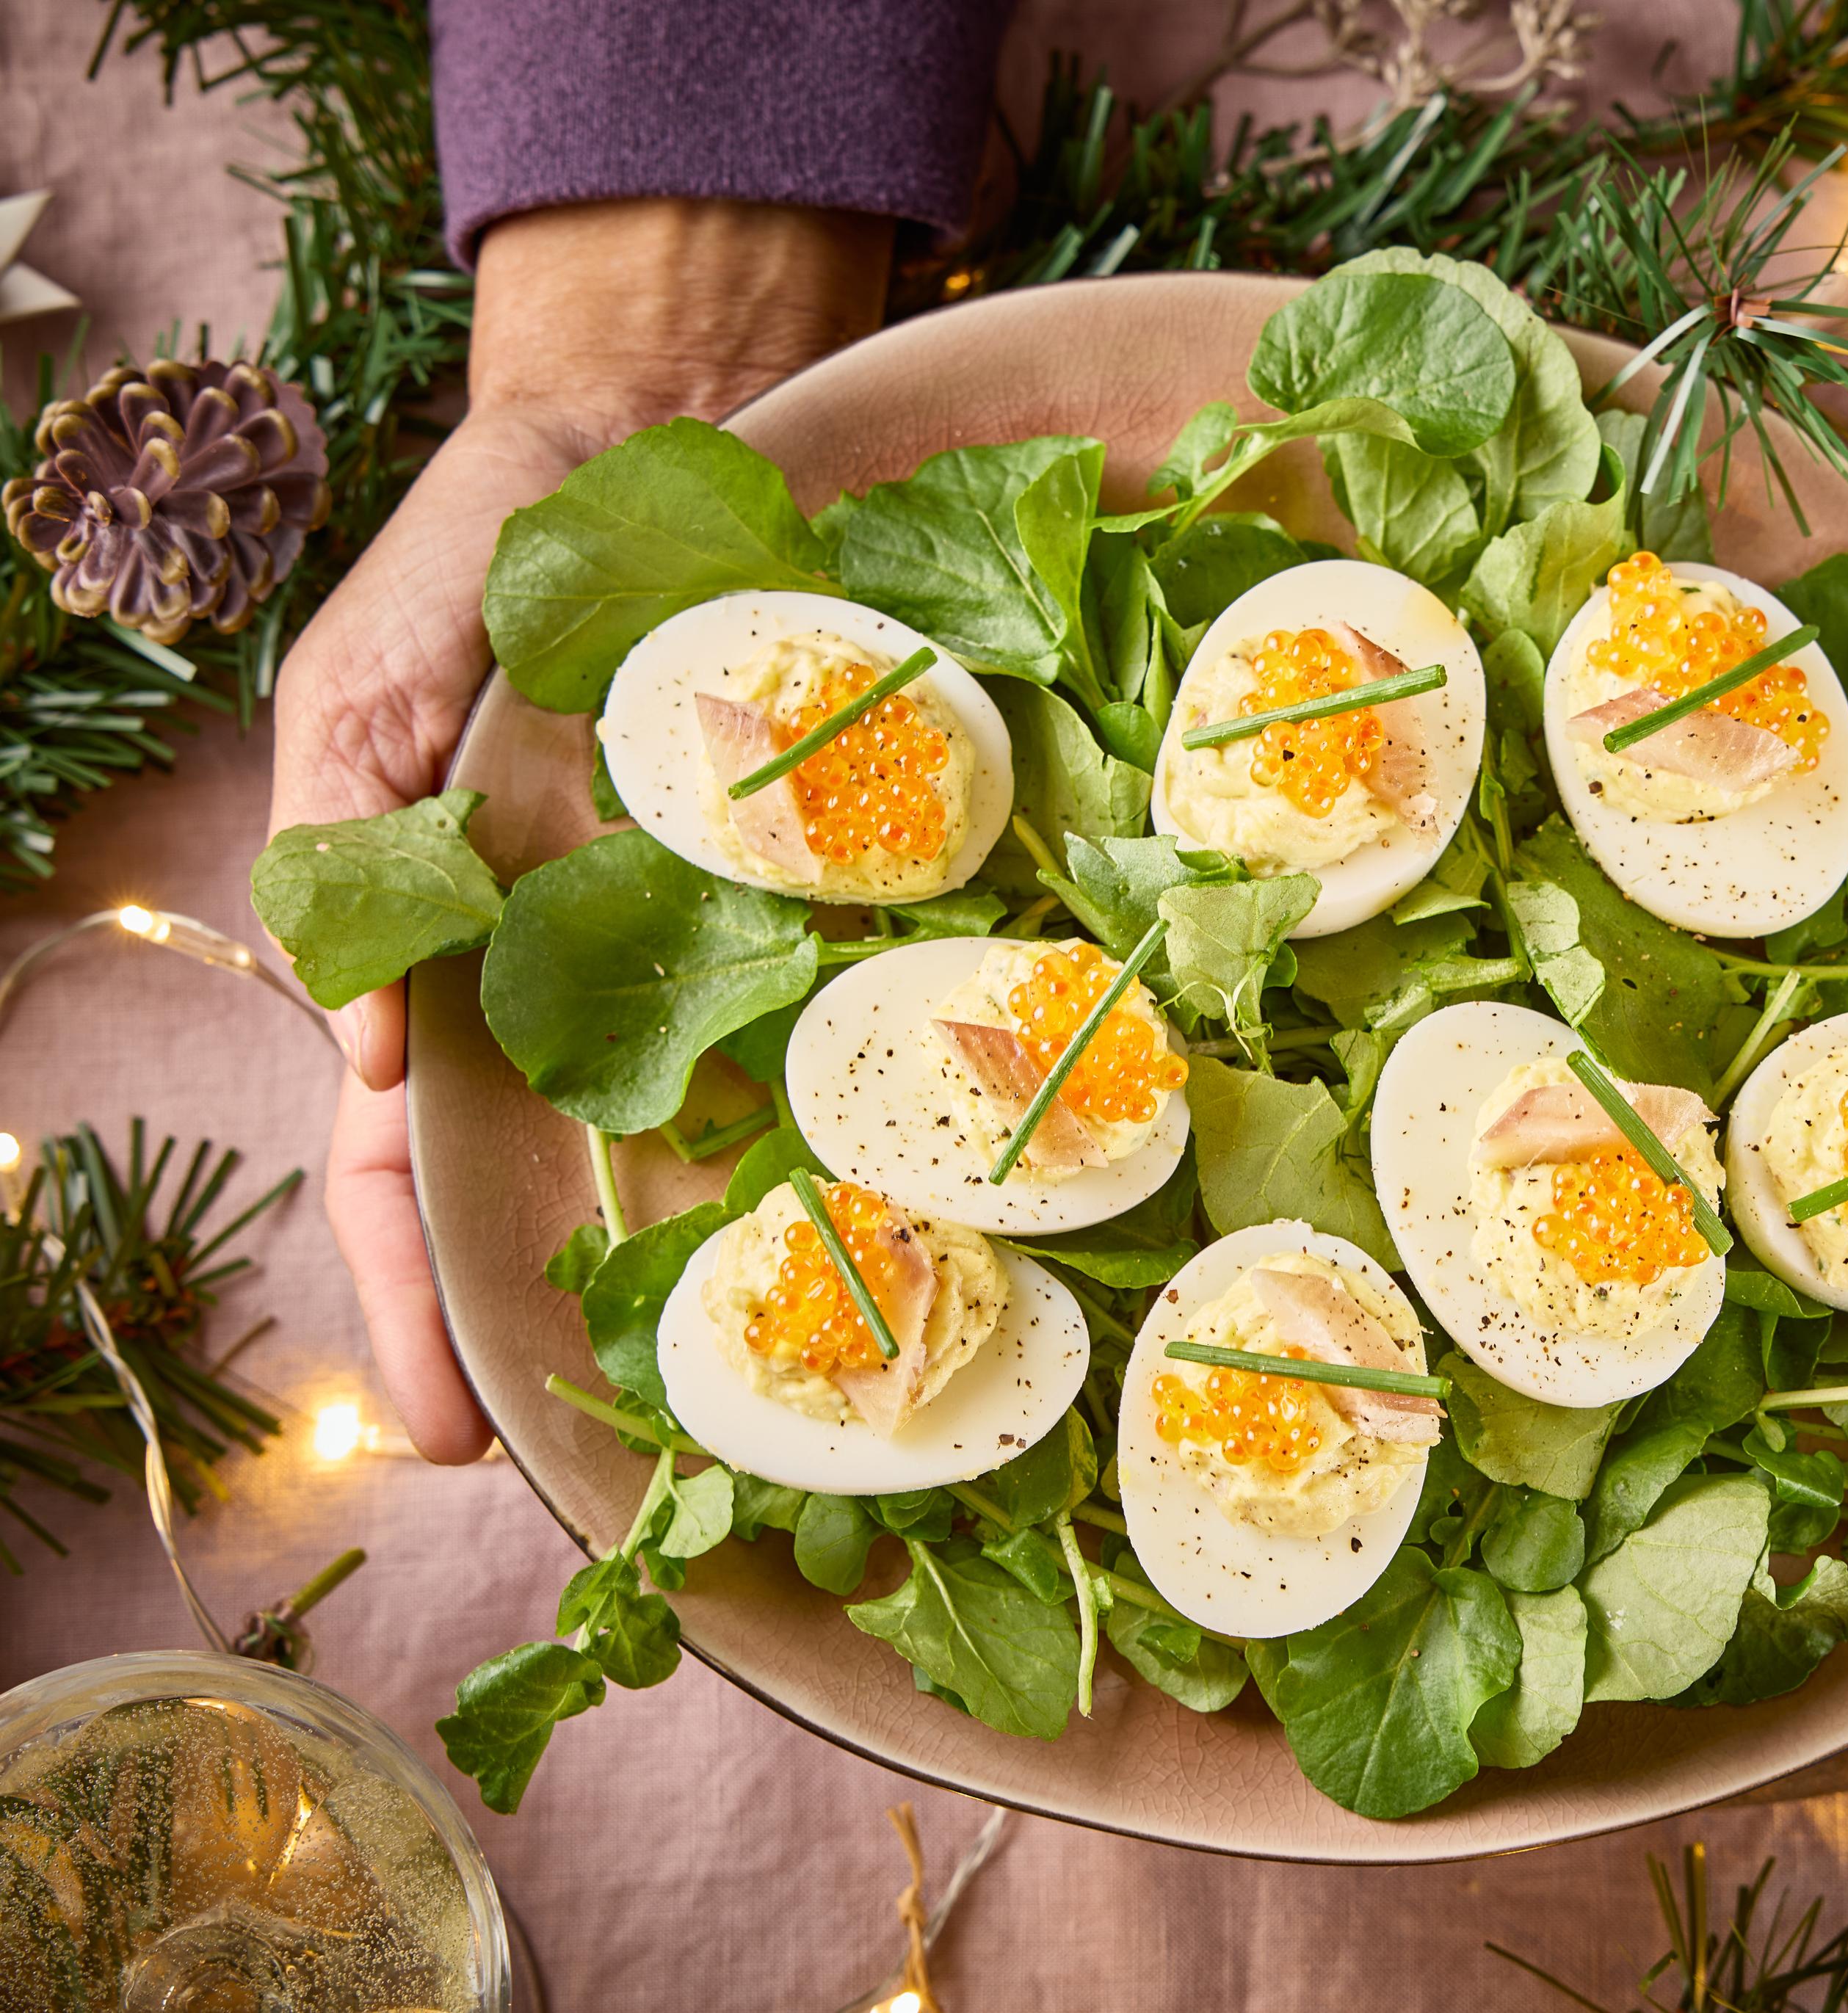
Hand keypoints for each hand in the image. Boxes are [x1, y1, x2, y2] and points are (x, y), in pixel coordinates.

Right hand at [269, 200, 892, 1460]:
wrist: (661, 425)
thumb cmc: (483, 551)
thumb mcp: (375, 671)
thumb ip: (346, 830)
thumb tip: (353, 1043)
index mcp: (437, 956)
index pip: (396, 1169)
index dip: (413, 1305)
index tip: (447, 1440)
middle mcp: (572, 984)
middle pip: (555, 1199)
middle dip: (575, 1341)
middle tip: (627, 1483)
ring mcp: (700, 948)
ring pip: (697, 1142)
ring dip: (724, 1267)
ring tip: (778, 1403)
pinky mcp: (816, 892)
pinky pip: (829, 1023)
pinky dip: (850, 1120)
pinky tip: (903, 1210)